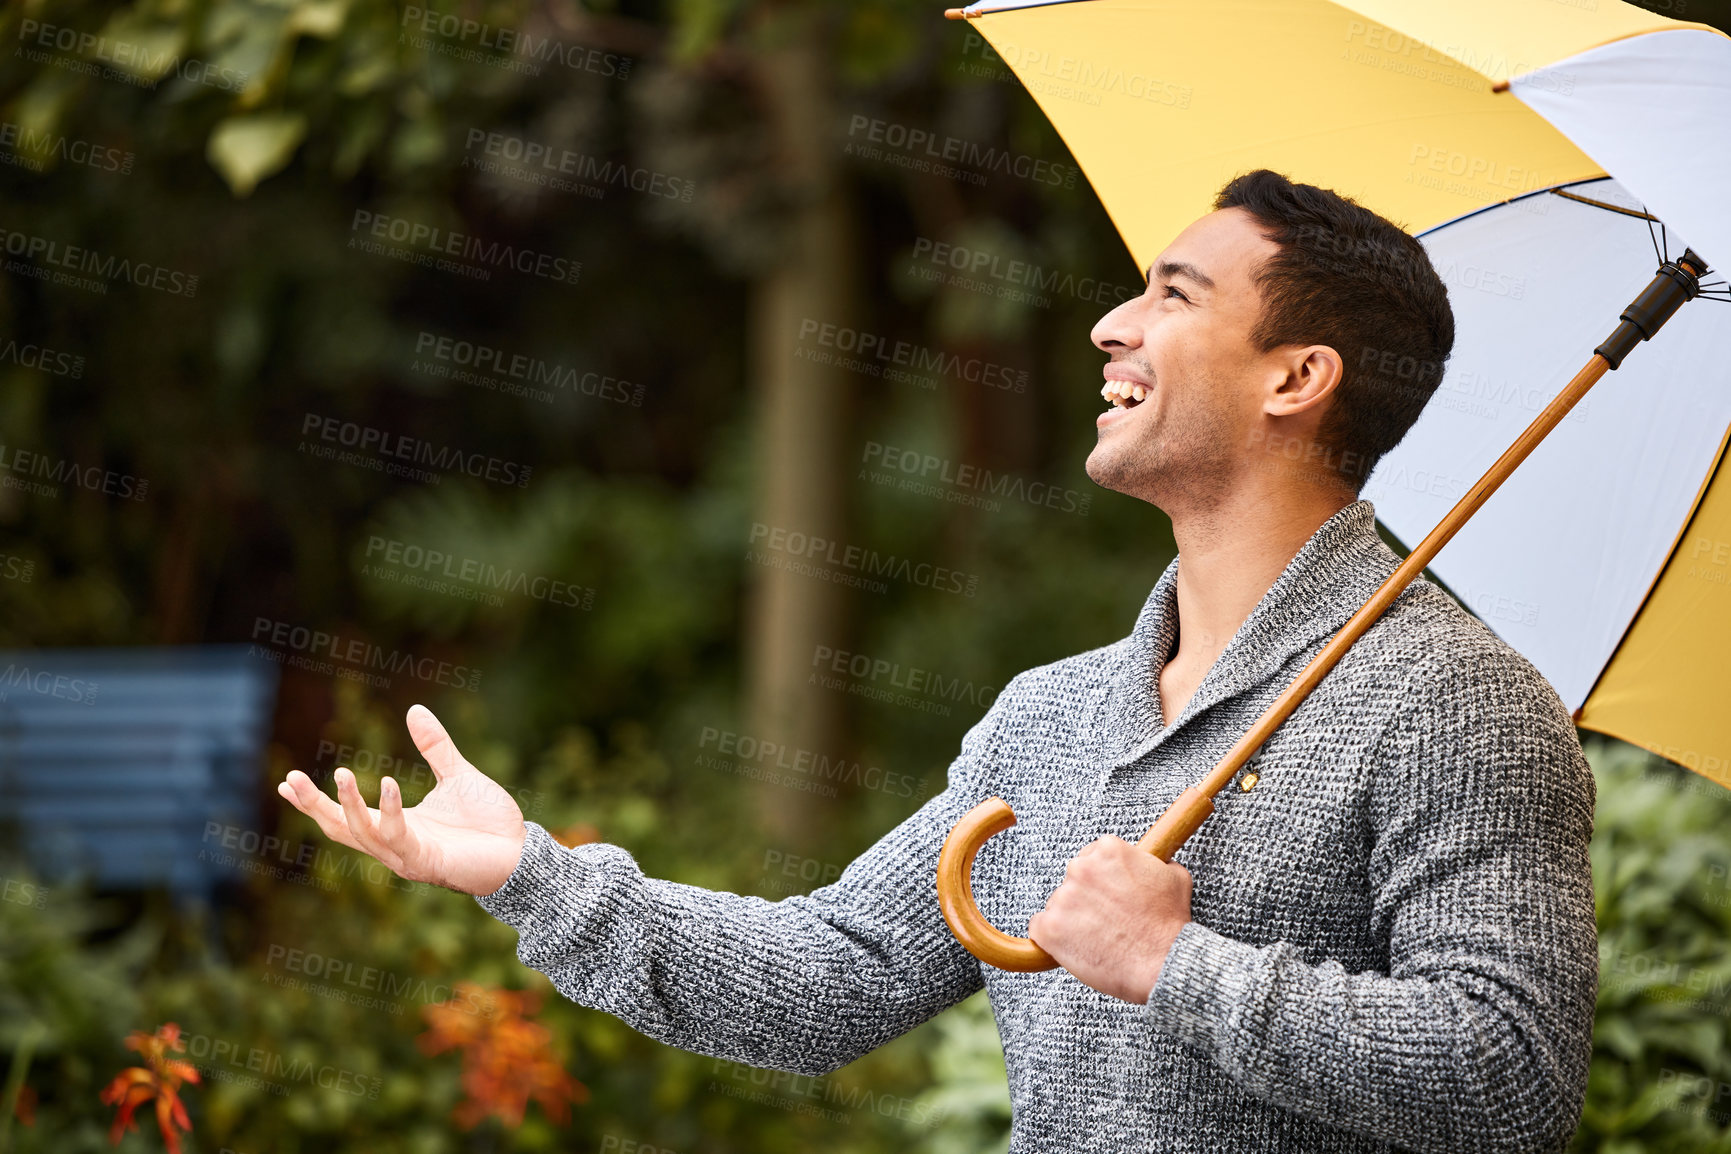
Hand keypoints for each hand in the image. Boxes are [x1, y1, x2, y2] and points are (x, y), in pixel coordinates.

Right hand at [276, 704, 528, 896]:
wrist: (521, 851)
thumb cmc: (489, 822)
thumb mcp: (457, 775)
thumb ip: (434, 747)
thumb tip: (414, 709)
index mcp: (395, 826)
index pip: (344, 817)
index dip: (314, 802)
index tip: (285, 782)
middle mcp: (394, 845)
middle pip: (340, 829)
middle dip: (313, 806)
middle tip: (290, 779)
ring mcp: (407, 856)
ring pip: (363, 834)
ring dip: (347, 805)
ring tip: (340, 772)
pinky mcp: (427, 861)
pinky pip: (399, 836)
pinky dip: (389, 811)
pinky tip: (386, 784)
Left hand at [1026, 835, 1192, 1002]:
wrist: (1162, 963)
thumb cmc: (1170, 925)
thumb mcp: (1175, 878)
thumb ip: (1156, 863)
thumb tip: (1156, 862)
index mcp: (1108, 850)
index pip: (1093, 857)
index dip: (1103, 880)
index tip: (1110, 896)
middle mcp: (1081, 868)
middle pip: (1073, 879)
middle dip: (1086, 897)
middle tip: (1106, 919)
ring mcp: (1062, 898)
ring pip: (1058, 905)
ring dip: (1072, 919)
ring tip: (1098, 938)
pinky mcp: (1049, 928)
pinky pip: (1040, 928)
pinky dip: (1053, 939)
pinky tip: (1074, 947)